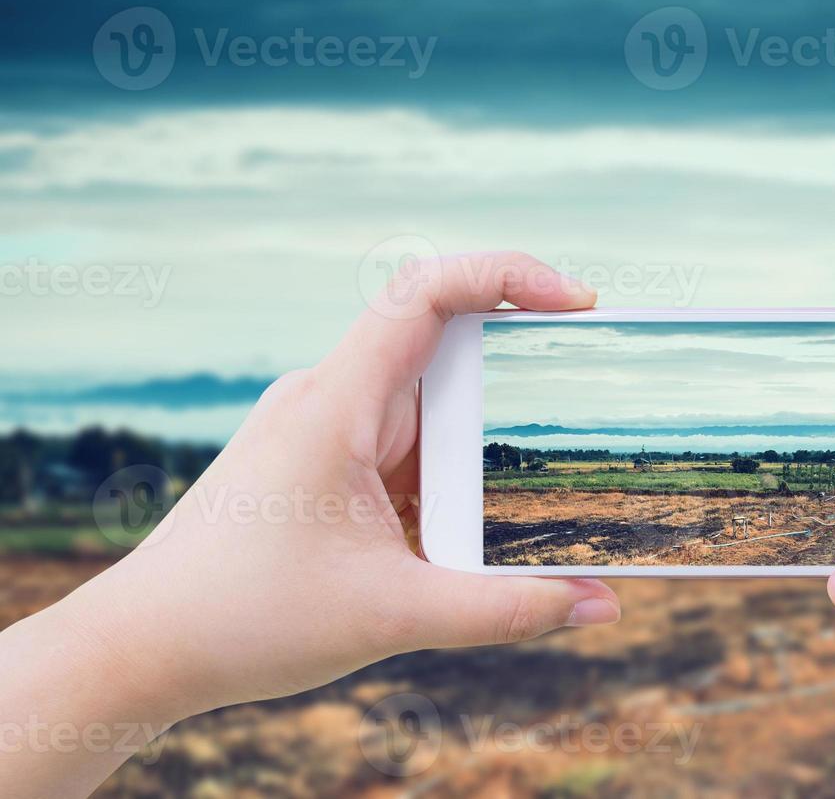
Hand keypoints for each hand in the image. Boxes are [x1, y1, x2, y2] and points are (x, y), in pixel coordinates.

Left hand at [0, 251, 620, 798]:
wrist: (141, 650)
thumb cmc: (243, 620)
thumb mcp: (393, 616)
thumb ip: (505, 611)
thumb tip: (602, 606)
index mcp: (336, 402)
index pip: (427, 291)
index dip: (508, 274)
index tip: (577, 304)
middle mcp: (332, 398)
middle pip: (447, 347)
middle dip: (521, 374)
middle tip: (588, 409)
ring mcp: (327, 429)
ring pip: (431, 405)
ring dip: (485, 440)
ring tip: (539, 491)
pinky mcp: (326, 464)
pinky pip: (408, 446)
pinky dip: (452, 474)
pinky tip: (476, 526)